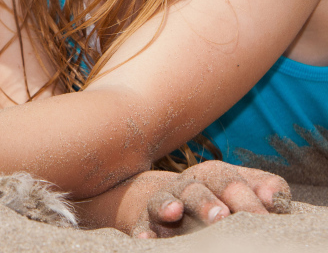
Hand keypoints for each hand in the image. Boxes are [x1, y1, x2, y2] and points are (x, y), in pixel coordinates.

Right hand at [127, 162, 289, 237]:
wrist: (176, 198)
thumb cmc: (222, 195)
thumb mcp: (245, 186)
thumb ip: (266, 188)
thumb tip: (274, 198)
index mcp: (214, 176)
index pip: (229, 182)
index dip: (246, 200)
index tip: (262, 219)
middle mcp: (186, 187)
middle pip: (195, 190)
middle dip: (206, 202)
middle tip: (221, 217)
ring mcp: (164, 204)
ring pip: (163, 201)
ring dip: (168, 206)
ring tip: (174, 213)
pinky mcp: (146, 223)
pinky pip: (142, 225)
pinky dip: (143, 231)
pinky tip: (147, 239)